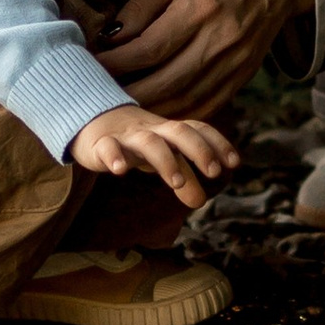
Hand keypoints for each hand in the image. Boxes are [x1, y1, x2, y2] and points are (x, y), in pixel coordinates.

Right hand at [67, 106, 239, 206]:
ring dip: (165, 161)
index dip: (217, 143)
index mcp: (169, 132)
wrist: (91, 123)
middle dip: (199, 149)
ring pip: (149, 143)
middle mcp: (152, 131)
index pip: (198, 129)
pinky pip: (108, 147)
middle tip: (213, 172)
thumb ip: (184, 178)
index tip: (234, 163)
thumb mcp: (162, 159)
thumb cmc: (136, 144)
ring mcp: (127, 137)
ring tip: (177, 183)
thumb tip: (201, 202)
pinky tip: (119, 171)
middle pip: (179, 131)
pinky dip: (114, 157)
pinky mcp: (100, 145)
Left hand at [95, 0, 312, 115]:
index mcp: (200, 8)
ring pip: (182, 102)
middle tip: (97, 94)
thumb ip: (140, 7)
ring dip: (147, 109)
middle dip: (125, 92)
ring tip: (119, 106)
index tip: (91, 66)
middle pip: (164, 83)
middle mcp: (218, 41)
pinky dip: (175, 116)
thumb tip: (109, 39)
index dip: (115, 63)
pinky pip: (203, 109)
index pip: (148, 49)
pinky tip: (152, 113)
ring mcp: (233, 65)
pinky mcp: (240, 80)